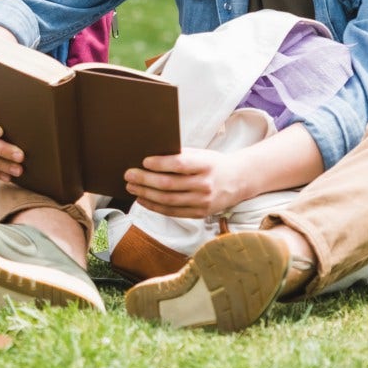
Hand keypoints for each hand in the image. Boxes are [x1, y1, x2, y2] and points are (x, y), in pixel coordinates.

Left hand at [126, 148, 250, 217]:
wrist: (238, 180)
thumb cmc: (213, 164)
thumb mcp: (201, 154)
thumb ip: (180, 156)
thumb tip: (150, 159)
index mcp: (206, 165)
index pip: (179, 165)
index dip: (160, 163)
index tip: (143, 161)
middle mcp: (205, 185)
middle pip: (169, 184)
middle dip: (145, 180)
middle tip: (129, 175)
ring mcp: (203, 201)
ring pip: (168, 200)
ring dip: (146, 194)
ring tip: (131, 187)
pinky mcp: (200, 213)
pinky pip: (172, 212)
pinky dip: (154, 206)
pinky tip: (142, 199)